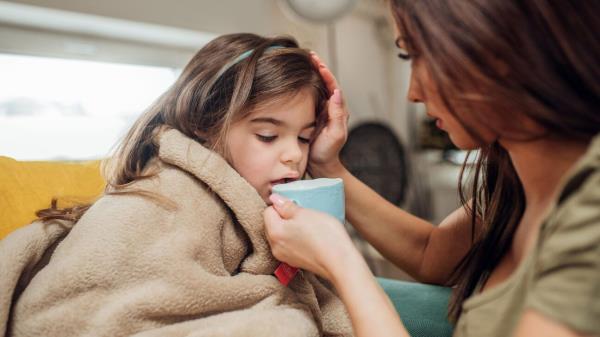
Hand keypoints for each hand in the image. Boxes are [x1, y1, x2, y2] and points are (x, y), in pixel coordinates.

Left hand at [263, 194, 359, 281]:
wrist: (341, 263)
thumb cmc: (325, 236)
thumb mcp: (305, 213)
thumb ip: (286, 205)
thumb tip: (274, 198)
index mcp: (274, 232)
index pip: (268, 211)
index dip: (281, 205)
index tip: (294, 205)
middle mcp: (275, 247)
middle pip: (272, 225)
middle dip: (283, 217)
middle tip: (301, 213)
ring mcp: (284, 256)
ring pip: (281, 235)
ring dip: (290, 228)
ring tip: (307, 225)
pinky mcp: (295, 262)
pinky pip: (289, 245)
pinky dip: (296, 239)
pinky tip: (310, 237)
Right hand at [309, 52, 349, 176]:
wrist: (320, 165)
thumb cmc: (328, 151)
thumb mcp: (335, 135)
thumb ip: (337, 115)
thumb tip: (336, 93)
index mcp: (337, 110)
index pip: (333, 86)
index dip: (326, 73)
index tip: (318, 63)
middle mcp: (330, 108)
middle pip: (325, 83)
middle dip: (318, 68)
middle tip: (310, 55)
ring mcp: (320, 111)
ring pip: (317, 87)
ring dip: (312, 74)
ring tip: (304, 61)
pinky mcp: (311, 115)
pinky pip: (309, 96)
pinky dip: (304, 86)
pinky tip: (297, 79)